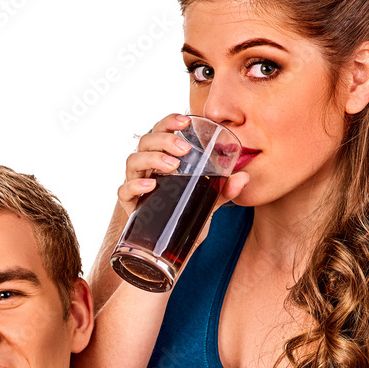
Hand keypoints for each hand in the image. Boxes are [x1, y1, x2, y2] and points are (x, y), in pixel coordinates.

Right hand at [118, 114, 247, 217]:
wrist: (176, 246)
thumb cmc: (188, 213)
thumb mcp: (210, 199)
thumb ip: (225, 188)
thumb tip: (244, 177)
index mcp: (163, 157)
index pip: (160, 131)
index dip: (168, 122)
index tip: (185, 121)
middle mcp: (147, 167)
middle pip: (146, 142)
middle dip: (164, 140)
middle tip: (184, 150)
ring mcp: (136, 184)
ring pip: (133, 161)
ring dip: (152, 159)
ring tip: (172, 166)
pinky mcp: (130, 204)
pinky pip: (124, 190)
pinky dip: (135, 185)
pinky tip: (152, 185)